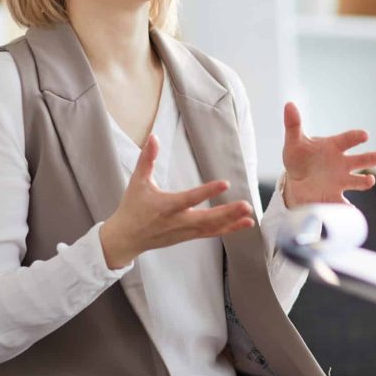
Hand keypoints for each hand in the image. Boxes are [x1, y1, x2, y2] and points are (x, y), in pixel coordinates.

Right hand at [100, 135, 254, 268]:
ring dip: (232, 221)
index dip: (207, 192)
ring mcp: (184, 231)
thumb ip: (147, 159)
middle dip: (227, 213)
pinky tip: (245, 224)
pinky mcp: (189, 236)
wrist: (126, 238)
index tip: (224, 184)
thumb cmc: (132, 208)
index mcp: (165, 206)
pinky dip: (228, 229)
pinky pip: (211, 233)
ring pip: (211, 228)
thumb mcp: (137, 182)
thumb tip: (153, 137)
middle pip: (206, 219)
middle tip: (245, 205)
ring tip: (249, 214)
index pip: (189, 198)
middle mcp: (177, 221)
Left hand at [282, 102, 375, 206]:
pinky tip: (351, 212)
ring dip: (365, 181)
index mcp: (334, 147)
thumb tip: (289, 105)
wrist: (296, 181)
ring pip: (358, 181)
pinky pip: (343, 204)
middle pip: (361, 159)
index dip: (356, 137)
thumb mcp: (294, 142)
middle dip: (373, 158)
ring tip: (370, 181)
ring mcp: (341, 181)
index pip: (347, 139)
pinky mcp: (335, 197)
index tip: (364, 135)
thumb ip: (293, 125)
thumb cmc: (299, 157)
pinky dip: (347, 209)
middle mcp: (342, 164)